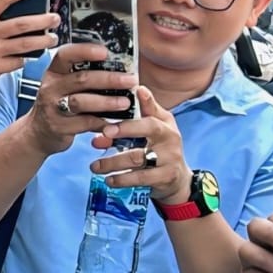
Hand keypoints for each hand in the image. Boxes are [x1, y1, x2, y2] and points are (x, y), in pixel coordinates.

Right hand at [23, 41, 137, 156]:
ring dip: (107, 102)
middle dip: (109, 79)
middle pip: (81, 79)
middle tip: (131, 80)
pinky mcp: (59, 127)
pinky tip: (116, 121)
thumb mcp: (63, 85)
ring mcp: (53, 108)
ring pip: (81, 102)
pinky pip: (85, 123)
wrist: (37, 132)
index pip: (66, 55)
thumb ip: (83, 74)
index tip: (105, 52)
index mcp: (54, 72)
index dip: (85, 51)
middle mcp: (51, 88)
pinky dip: (102, 122)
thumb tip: (120, 67)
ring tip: (125, 102)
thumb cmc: (59, 103)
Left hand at [86, 85, 190, 202]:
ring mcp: (169, 158)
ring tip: (94, 166)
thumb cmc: (160, 148)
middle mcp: (170, 137)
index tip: (119, 101)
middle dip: (125, 129)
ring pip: (138, 157)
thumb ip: (139, 114)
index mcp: (164, 123)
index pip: (151, 110)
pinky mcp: (165, 177)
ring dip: (112, 161)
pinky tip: (109, 180)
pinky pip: (141, 178)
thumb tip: (128, 93)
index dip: (138, 104)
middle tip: (103, 133)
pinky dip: (122, 179)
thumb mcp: (155, 128)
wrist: (177, 179)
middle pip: (148, 128)